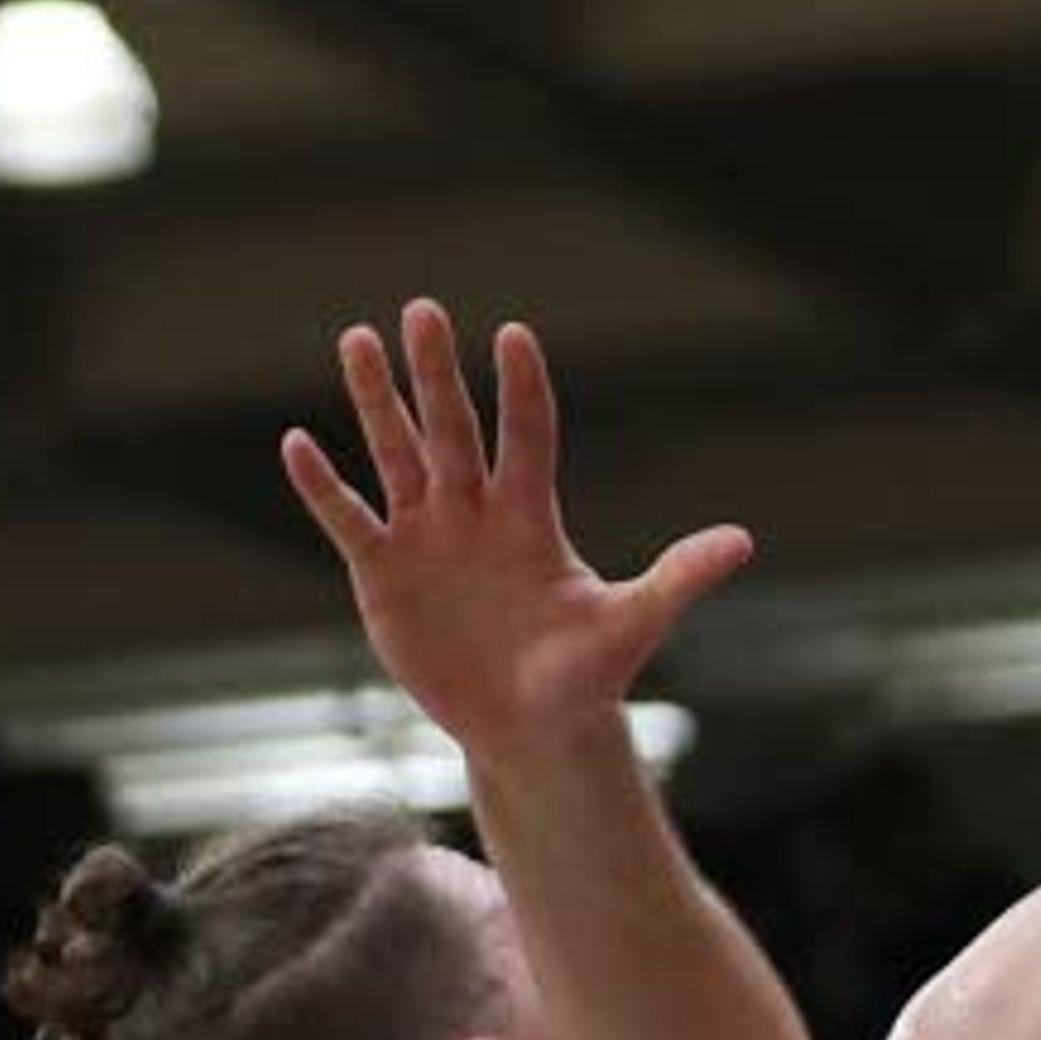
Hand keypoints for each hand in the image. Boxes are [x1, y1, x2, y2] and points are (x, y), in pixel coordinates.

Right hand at [284, 305, 752, 763]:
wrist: (530, 727)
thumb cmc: (587, 676)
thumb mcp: (632, 626)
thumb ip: (678, 578)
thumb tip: (742, 541)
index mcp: (532, 515)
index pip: (528, 436)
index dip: (522, 390)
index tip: (515, 337)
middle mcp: (475, 509)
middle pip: (453, 427)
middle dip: (437, 373)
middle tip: (422, 311)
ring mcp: (426, 535)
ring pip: (396, 453)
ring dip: (376, 401)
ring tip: (359, 339)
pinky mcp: (382, 571)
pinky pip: (348, 518)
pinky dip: (323, 486)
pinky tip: (298, 445)